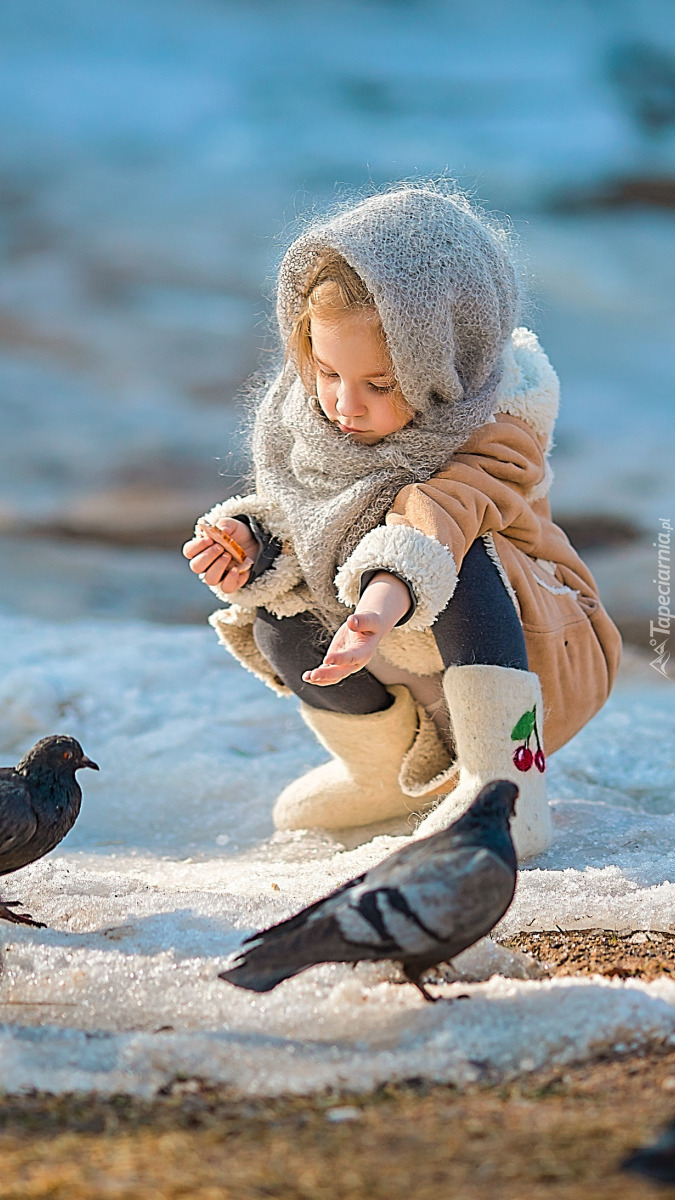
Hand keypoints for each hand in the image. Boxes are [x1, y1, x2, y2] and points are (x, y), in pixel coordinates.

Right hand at [182, 517, 256, 592]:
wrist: (253, 543)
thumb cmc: (236, 534)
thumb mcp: (232, 525)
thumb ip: (225, 525)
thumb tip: (222, 530)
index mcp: (200, 549)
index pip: (189, 551)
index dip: (196, 546)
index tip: (210, 539)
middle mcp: (206, 565)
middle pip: (196, 566)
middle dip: (207, 556)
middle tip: (220, 547)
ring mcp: (218, 575)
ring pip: (210, 579)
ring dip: (218, 567)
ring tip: (228, 556)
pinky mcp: (231, 583)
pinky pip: (227, 587)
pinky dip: (231, 579)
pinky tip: (237, 569)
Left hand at [302, 571, 411, 686]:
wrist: (370, 629)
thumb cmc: (371, 623)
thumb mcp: (370, 620)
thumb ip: (362, 621)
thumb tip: (351, 621)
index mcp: (365, 652)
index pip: (352, 657)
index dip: (340, 659)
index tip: (327, 659)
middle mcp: (356, 662)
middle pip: (340, 671)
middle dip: (326, 674)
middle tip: (313, 675)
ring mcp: (346, 665)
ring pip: (333, 676)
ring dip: (320, 678)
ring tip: (306, 677)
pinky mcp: (337, 663)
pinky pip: (327, 672)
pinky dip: (317, 676)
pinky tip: (306, 677)